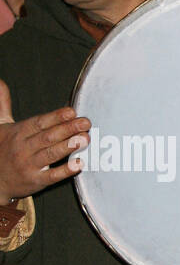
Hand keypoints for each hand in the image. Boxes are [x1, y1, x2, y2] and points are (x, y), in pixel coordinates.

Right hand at [0, 80, 89, 203]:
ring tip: (84, 139)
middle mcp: (23, 148)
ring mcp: (29, 165)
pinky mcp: (35, 181)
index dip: (56, 117)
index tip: (72, 112)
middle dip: (68, 129)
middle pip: (48, 137)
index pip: (39, 123)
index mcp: (18, 133)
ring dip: (68, 146)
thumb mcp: (1, 125)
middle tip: (85, 123)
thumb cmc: (2, 149)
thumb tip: (1, 83)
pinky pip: (51, 176)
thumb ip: (4, 104)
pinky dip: (65, 171)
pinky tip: (79, 164)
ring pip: (50, 154)